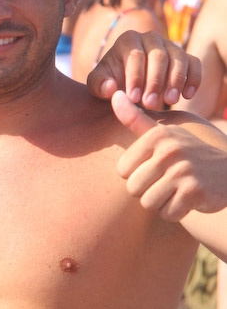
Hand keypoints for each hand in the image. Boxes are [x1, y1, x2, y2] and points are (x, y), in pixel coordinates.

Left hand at [87, 30, 200, 109]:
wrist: (128, 85)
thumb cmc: (110, 82)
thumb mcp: (98, 85)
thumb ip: (99, 85)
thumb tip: (111, 87)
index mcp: (128, 40)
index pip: (135, 55)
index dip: (135, 77)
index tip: (133, 99)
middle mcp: (151, 38)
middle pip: (158, 56)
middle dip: (155, 81)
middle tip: (150, 104)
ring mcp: (170, 46)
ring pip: (179, 58)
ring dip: (176, 80)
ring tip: (170, 101)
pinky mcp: (185, 57)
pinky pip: (194, 63)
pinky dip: (194, 78)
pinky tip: (188, 95)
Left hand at [113, 91, 226, 220]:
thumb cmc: (189, 153)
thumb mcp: (164, 132)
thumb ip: (136, 118)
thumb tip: (114, 95)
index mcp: (157, 136)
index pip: (122, 170)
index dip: (137, 175)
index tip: (157, 168)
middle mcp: (169, 150)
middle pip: (133, 188)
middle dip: (149, 191)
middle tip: (169, 182)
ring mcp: (183, 170)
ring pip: (149, 203)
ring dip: (162, 202)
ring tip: (178, 190)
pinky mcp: (194, 191)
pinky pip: (168, 213)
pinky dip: (176, 212)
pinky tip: (188, 200)